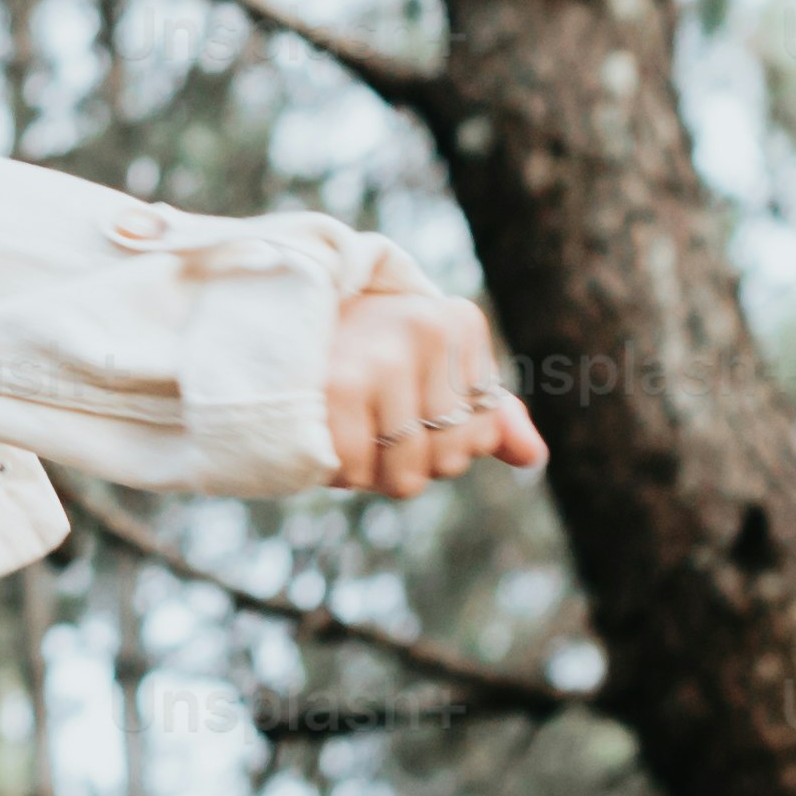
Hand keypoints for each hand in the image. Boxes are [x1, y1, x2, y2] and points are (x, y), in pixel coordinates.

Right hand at [326, 284, 545, 501]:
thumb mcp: (424, 368)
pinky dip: (339, 472)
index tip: (396, 397)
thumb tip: (533, 457)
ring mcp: (388, 354)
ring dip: (371, 471)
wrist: (262, 319)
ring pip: (409, 477)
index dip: (438, 438)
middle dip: (405, 460)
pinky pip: (362, 473)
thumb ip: (486, 411)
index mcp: (461, 321)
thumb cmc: (353, 350)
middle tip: (365, 418)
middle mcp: (430, 329)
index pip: (482, 435)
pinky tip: (323, 436)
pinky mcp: (343, 383)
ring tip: (345, 427)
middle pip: (451, 461)